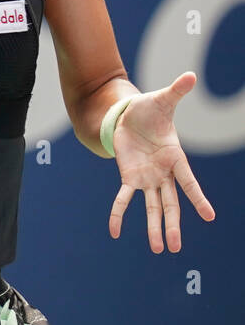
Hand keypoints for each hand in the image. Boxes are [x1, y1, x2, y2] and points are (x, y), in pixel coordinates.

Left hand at [108, 71, 214, 251]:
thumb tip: (190, 75)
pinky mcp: (129, 176)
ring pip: (152, 206)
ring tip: (159, 249)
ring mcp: (147, 177)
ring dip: (153, 227)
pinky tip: (114, 231)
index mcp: (176, 157)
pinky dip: (119, 213)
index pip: (188, 182)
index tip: (210, 216)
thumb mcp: (162, 99)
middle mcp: (163, 172)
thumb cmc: (150, 109)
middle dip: (172, 224)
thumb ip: (176, 91)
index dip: (198, 198)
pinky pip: (123, 198)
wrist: (129, 114)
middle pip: (170, 202)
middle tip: (176, 247)